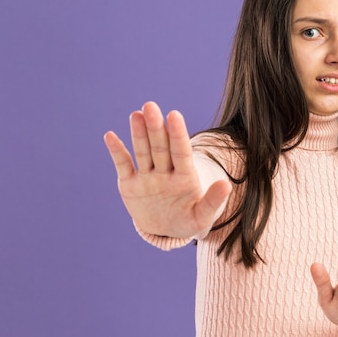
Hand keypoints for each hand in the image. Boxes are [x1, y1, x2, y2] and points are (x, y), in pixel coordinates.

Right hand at [103, 101, 230, 237]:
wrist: (167, 230)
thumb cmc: (188, 221)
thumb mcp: (202, 216)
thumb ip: (213, 201)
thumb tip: (226, 185)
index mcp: (185, 176)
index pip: (181, 152)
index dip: (177, 134)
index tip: (174, 115)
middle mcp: (165, 171)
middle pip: (160, 147)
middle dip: (155, 128)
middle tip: (150, 106)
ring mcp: (147, 176)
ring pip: (143, 152)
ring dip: (139, 134)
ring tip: (136, 114)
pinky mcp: (130, 183)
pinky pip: (123, 165)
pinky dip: (117, 151)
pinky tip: (110, 136)